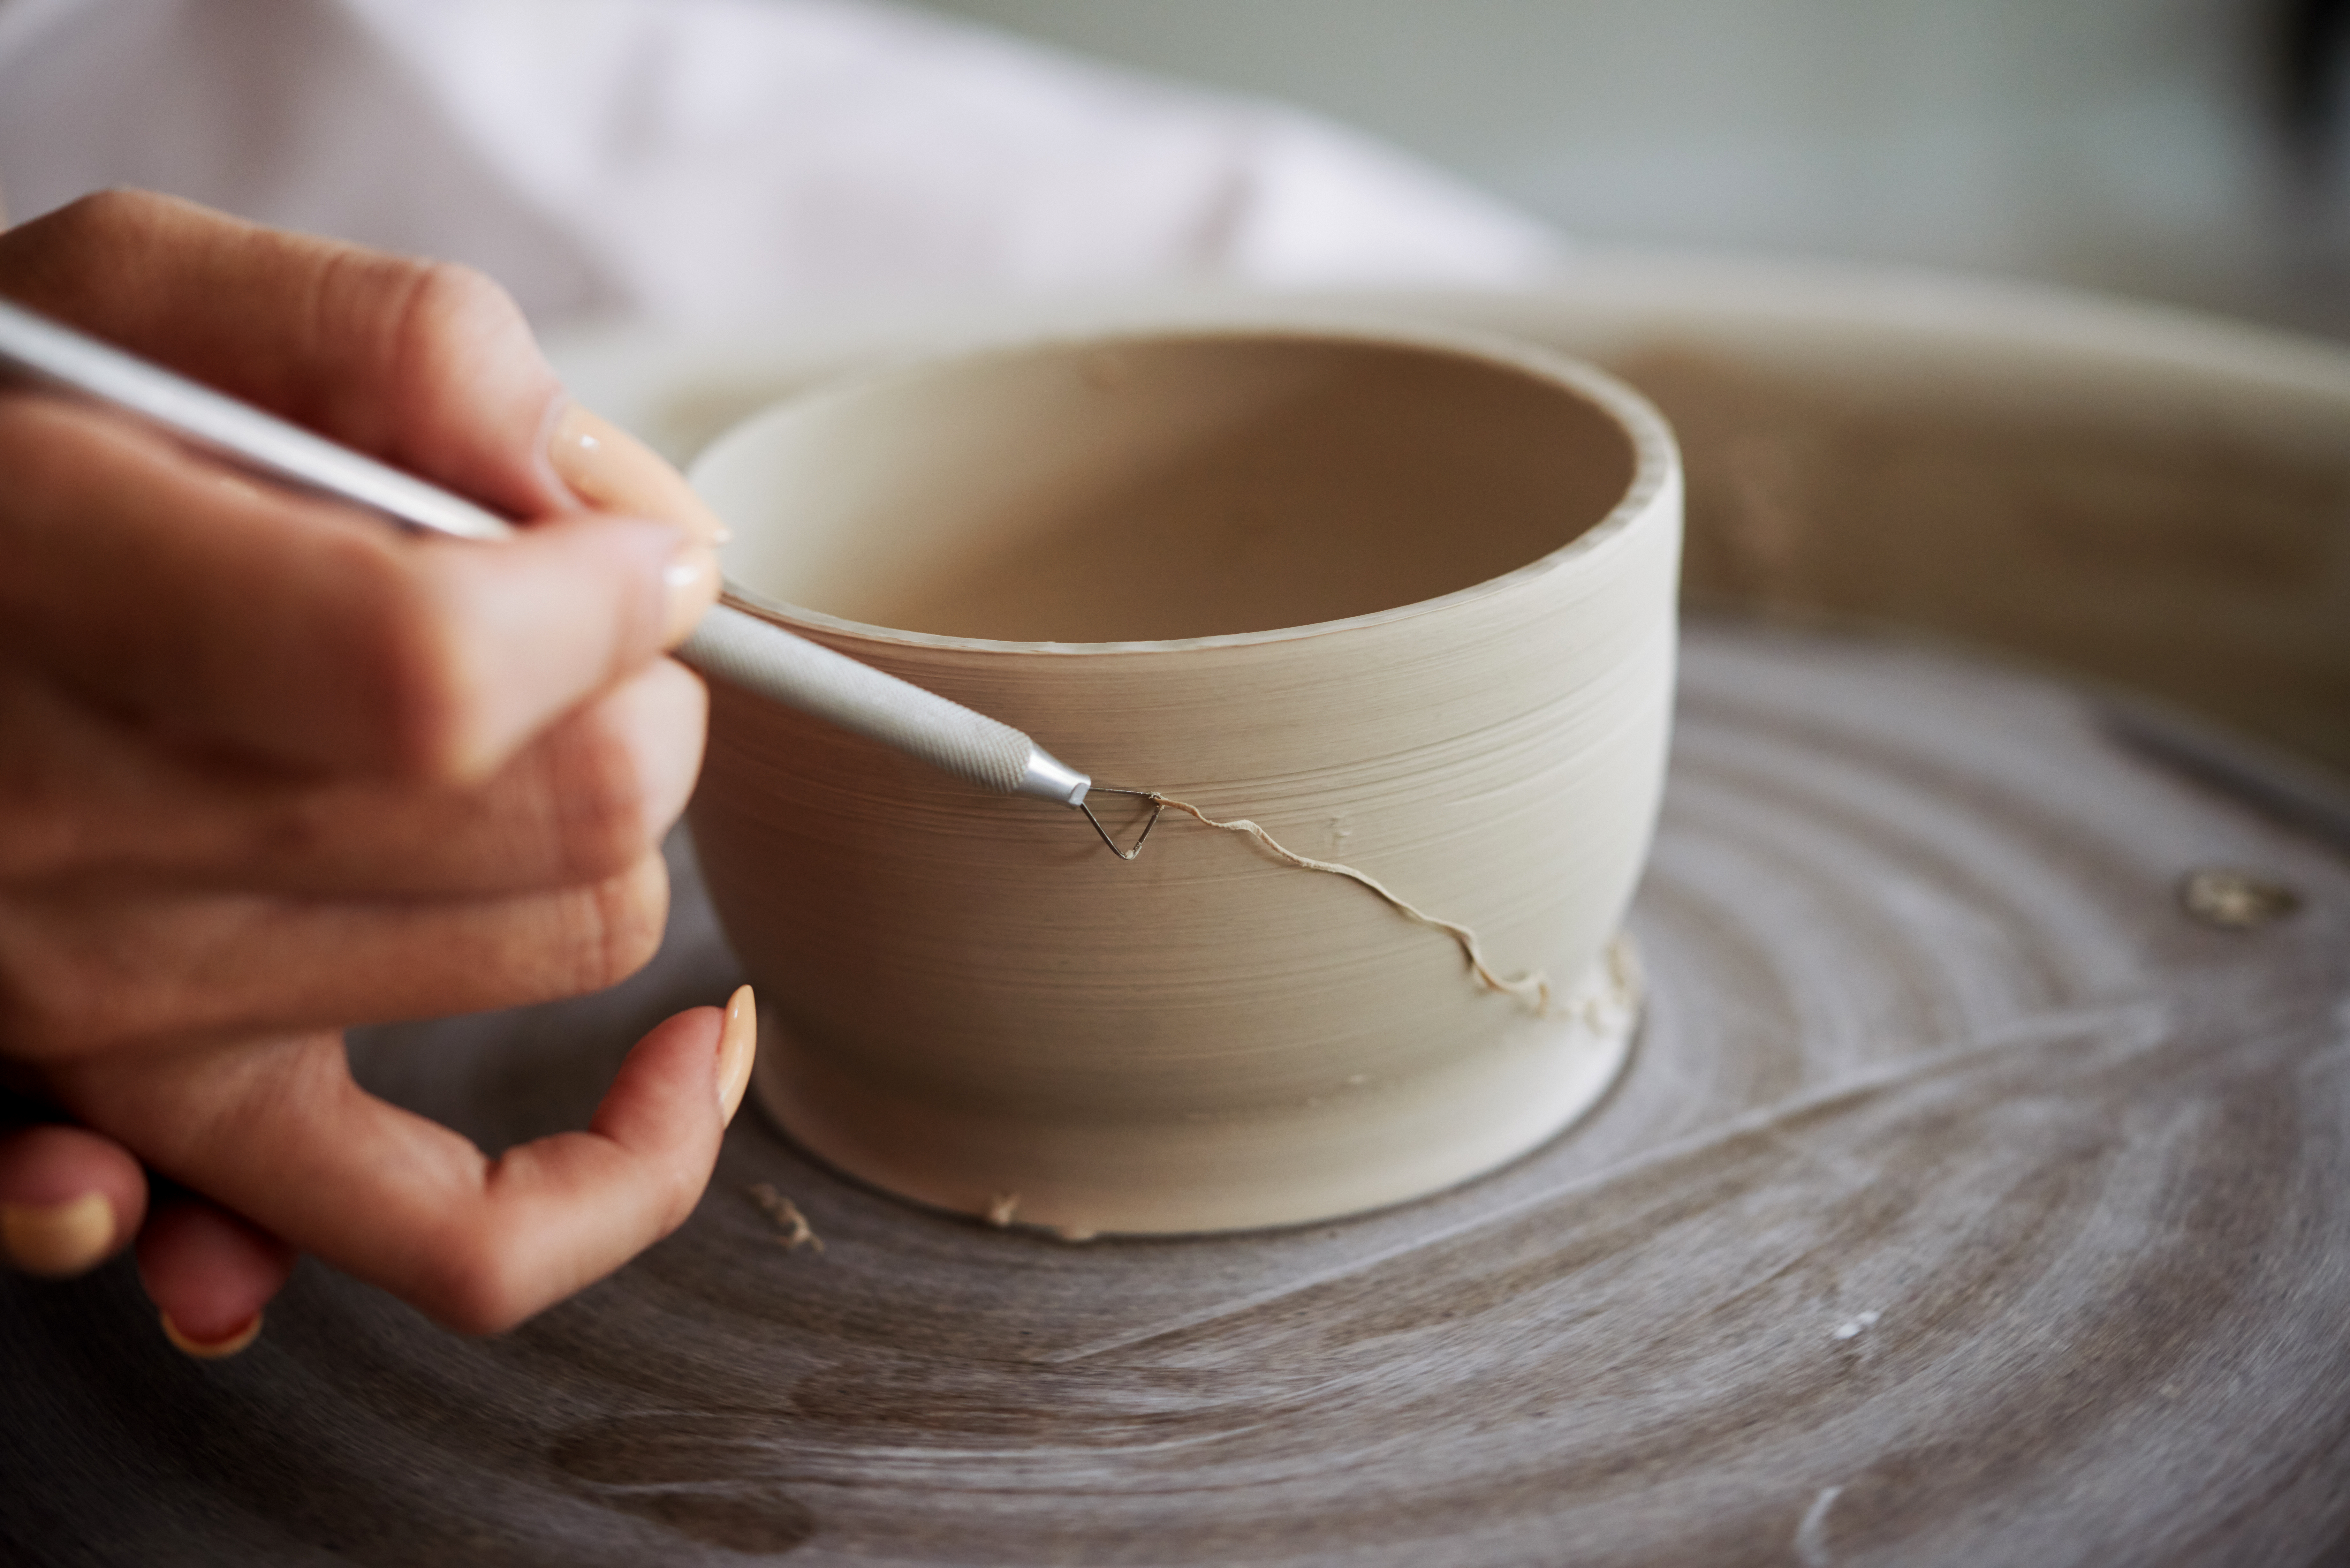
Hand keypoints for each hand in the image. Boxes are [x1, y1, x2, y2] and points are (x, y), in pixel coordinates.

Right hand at [0, 190, 754, 1348]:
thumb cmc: (1, 446)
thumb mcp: (137, 303)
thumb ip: (399, 353)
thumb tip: (635, 518)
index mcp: (61, 604)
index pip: (442, 670)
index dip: (604, 596)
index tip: (623, 551)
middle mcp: (86, 842)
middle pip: (570, 809)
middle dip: (636, 691)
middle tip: (566, 627)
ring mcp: (128, 1014)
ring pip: (576, 943)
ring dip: (615, 831)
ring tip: (526, 746)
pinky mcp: (182, 1122)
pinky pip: (459, 1238)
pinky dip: (615, 1168)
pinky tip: (682, 1054)